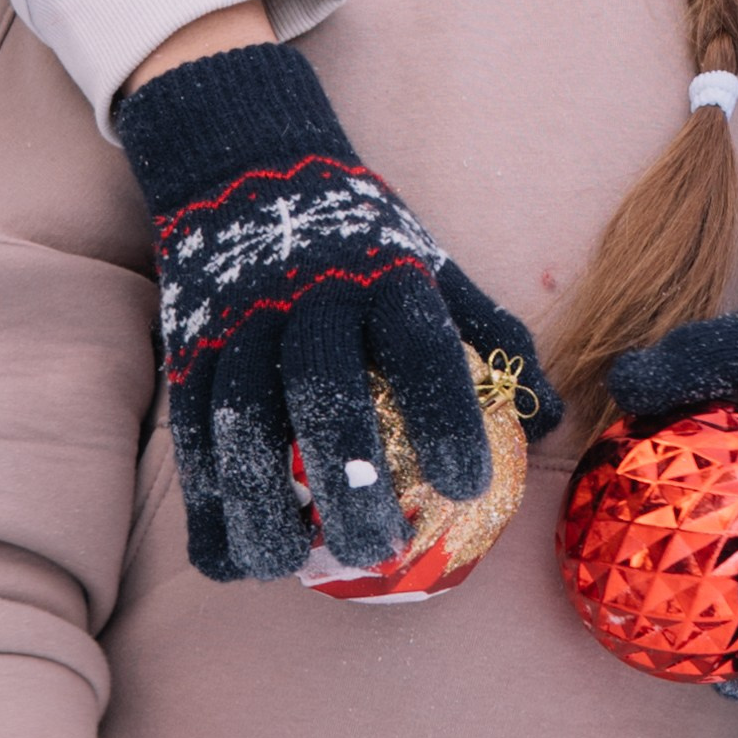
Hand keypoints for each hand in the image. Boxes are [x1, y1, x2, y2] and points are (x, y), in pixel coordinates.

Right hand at [114, 38, 555, 580]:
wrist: (245, 170)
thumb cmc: (361, 240)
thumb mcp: (432, 262)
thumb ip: (490, 334)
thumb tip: (549, 419)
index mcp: (384, 274)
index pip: (420, 345)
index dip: (444, 414)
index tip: (467, 486)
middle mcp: (308, 295)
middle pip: (323, 385)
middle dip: (345, 473)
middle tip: (373, 551)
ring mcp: (239, 320)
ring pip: (240, 414)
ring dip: (258, 499)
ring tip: (285, 567)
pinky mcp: (188, 347)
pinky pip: (191, 430)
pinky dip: (204, 500)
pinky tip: (229, 557)